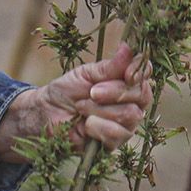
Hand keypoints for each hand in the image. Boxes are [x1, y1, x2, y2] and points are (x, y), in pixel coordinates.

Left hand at [0, 43, 153, 161]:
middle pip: (142, 95)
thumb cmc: (66, 91)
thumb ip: (110, 66)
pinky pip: (118, 134)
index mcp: (126, 81)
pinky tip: (85, 125)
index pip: (144, 72)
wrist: (46, 115)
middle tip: (92, 92)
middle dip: (115, 92)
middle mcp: (132, 102)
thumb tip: (128, 48)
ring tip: (81, 107)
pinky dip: (98, 127)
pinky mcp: (115, 143)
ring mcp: (126, 124)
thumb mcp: (86, 74)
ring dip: (100, 110)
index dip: (138, 71)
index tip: (124, 73)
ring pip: (130, 115)